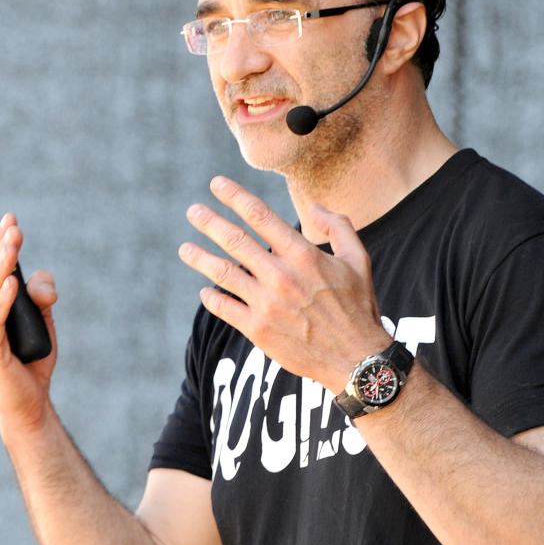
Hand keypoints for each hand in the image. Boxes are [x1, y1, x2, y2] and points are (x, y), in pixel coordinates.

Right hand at [0, 214, 57, 430]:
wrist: (29, 404)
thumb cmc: (31, 360)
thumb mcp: (42, 319)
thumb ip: (41, 295)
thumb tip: (38, 281)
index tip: (11, 219)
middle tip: (13, 225)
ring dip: (0, 267)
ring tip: (12, 244)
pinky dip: (2, 300)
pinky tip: (13, 282)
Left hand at [178, 177, 390, 390]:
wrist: (356, 360)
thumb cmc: (357, 307)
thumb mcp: (358, 260)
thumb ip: (338, 226)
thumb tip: (314, 207)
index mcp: (303, 254)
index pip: (260, 215)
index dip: (234, 196)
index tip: (216, 184)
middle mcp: (280, 275)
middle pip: (234, 240)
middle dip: (209, 222)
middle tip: (192, 211)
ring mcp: (266, 303)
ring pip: (222, 273)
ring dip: (199, 258)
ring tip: (184, 249)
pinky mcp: (257, 329)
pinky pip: (224, 307)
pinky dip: (211, 297)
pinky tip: (205, 291)